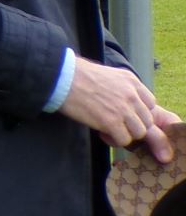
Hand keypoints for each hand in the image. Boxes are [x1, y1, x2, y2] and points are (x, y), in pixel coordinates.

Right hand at [59, 56, 174, 158]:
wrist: (64, 79)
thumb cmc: (78, 76)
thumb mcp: (108, 75)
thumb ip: (120, 86)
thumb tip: (120, 100)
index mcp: (132, 81)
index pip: (150, 104)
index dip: (138, 113)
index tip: (125, 115)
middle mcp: (132, 95)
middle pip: (147, 120)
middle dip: (132, 126)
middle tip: (116, 125)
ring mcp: (124, 109)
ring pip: (139, 132)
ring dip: (125, 134)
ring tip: (109, 130)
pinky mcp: (111, 122)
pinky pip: (124, 140)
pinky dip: (114, 140)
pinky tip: (102, 133)